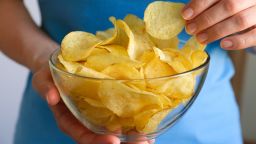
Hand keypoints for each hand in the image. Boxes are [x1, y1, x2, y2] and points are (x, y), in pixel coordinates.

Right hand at [32, 63, 153, 143]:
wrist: (62, 63)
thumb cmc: (51, 72)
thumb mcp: (43, 77)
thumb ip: (45, 86)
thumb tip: (51, 97)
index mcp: (69, 119)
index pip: (82, 135)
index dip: (96, 141)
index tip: (113, 141)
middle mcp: (85, 120)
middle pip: (102, 137)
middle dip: (122, 142)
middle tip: (142, 142)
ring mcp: (97, 114)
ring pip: (114, 130)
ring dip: (132, 136)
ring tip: (149, 138)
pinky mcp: (107, 104)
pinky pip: (120, 116)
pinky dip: (134, 122)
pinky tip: (148, 124)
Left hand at [182, 0, 255, 49]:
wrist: (255, 14)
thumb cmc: (236, 7)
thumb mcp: (221, 1)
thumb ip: (208, 4)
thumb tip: (187, 15)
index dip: (200, 4)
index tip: (186, 15)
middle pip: (229, 6)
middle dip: (206, 19)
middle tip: (190, 29)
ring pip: (239, 21)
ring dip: (216, 31)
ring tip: (200, 38)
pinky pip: (253, 36)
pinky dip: (238, 42)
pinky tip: (223, 44)